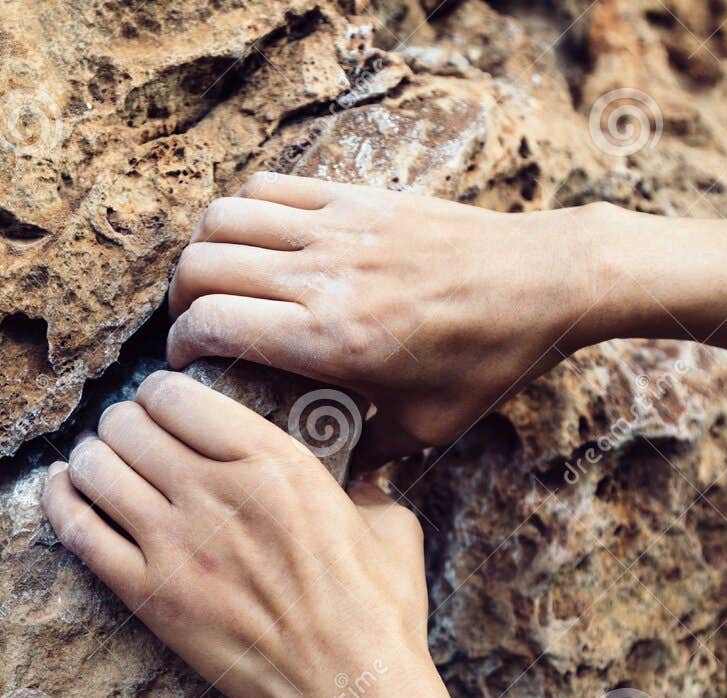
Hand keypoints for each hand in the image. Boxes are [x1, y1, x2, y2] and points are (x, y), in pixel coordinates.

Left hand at [40, 370, 434, 697]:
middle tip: (128, 436)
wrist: (351, 689)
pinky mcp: (149, 596)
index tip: (161, 406)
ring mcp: (176, 546)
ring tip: (97, 462)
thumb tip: (364, 468)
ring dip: (91, 458)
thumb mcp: (388, 523)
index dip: (159, 394)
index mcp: (273, 461)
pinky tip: (61, 488)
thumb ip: (362, 483)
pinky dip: (61, 502)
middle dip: (122, 424)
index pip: (177, 394)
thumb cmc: (377, 609)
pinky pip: (79, 531)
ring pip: (96, 468)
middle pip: (127, 425)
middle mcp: (217, 492)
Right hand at [167, 174, 615, 467]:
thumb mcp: (429, 429)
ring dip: (204, 251)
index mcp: (331, 340)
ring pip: (224, 219)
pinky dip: (243, 209)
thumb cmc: (489, 359)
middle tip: (194, 327)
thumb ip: (368, 454)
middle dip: (180, 301)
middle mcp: (322, 278)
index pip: (211, 323)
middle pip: (201, 267)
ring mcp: (338, 230)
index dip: (180, 346)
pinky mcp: (357, 198)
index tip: (185, 366)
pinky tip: (256, 241)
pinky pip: (270, 186)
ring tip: (216, 283)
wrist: (547, 280)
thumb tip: (330, 482)